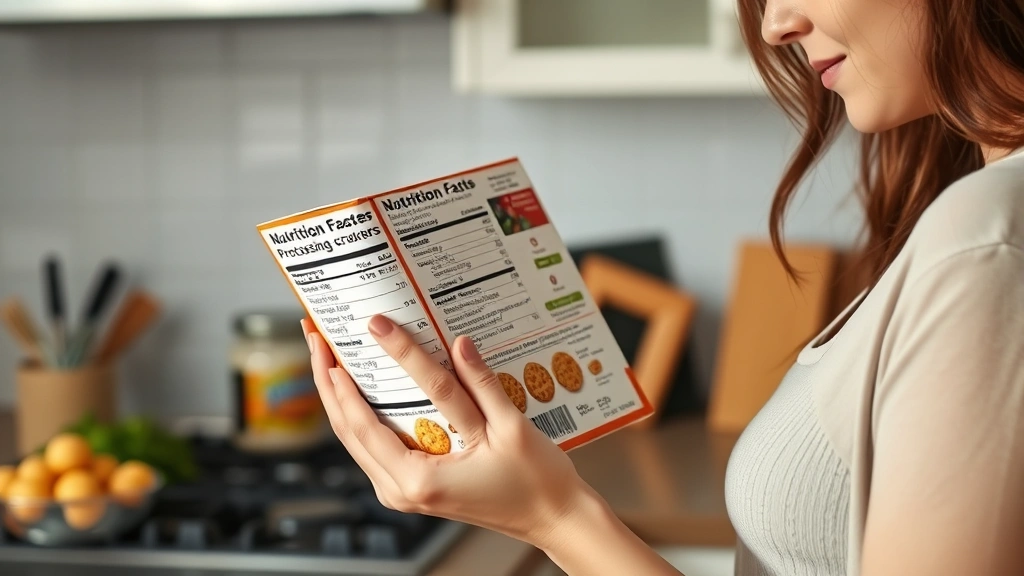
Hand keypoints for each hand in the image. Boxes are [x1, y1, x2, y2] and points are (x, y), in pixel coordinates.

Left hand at [301, 315, 589, 546]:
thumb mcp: (509, 429)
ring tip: (329, 355)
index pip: (369, 419)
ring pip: (355, 440)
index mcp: (420, 480)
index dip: (356, 373)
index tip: (354, 332)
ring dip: (339, 397)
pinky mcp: (414, 485)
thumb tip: (457, 344)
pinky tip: (359, 388)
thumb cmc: (536, 482)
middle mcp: (402, 490)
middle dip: (328, 380)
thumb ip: (480, 385)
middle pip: (348, 430)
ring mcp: (405, 491)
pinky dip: (362, 415)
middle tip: (318, 336)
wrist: (553, 517)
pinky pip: (375, 446)